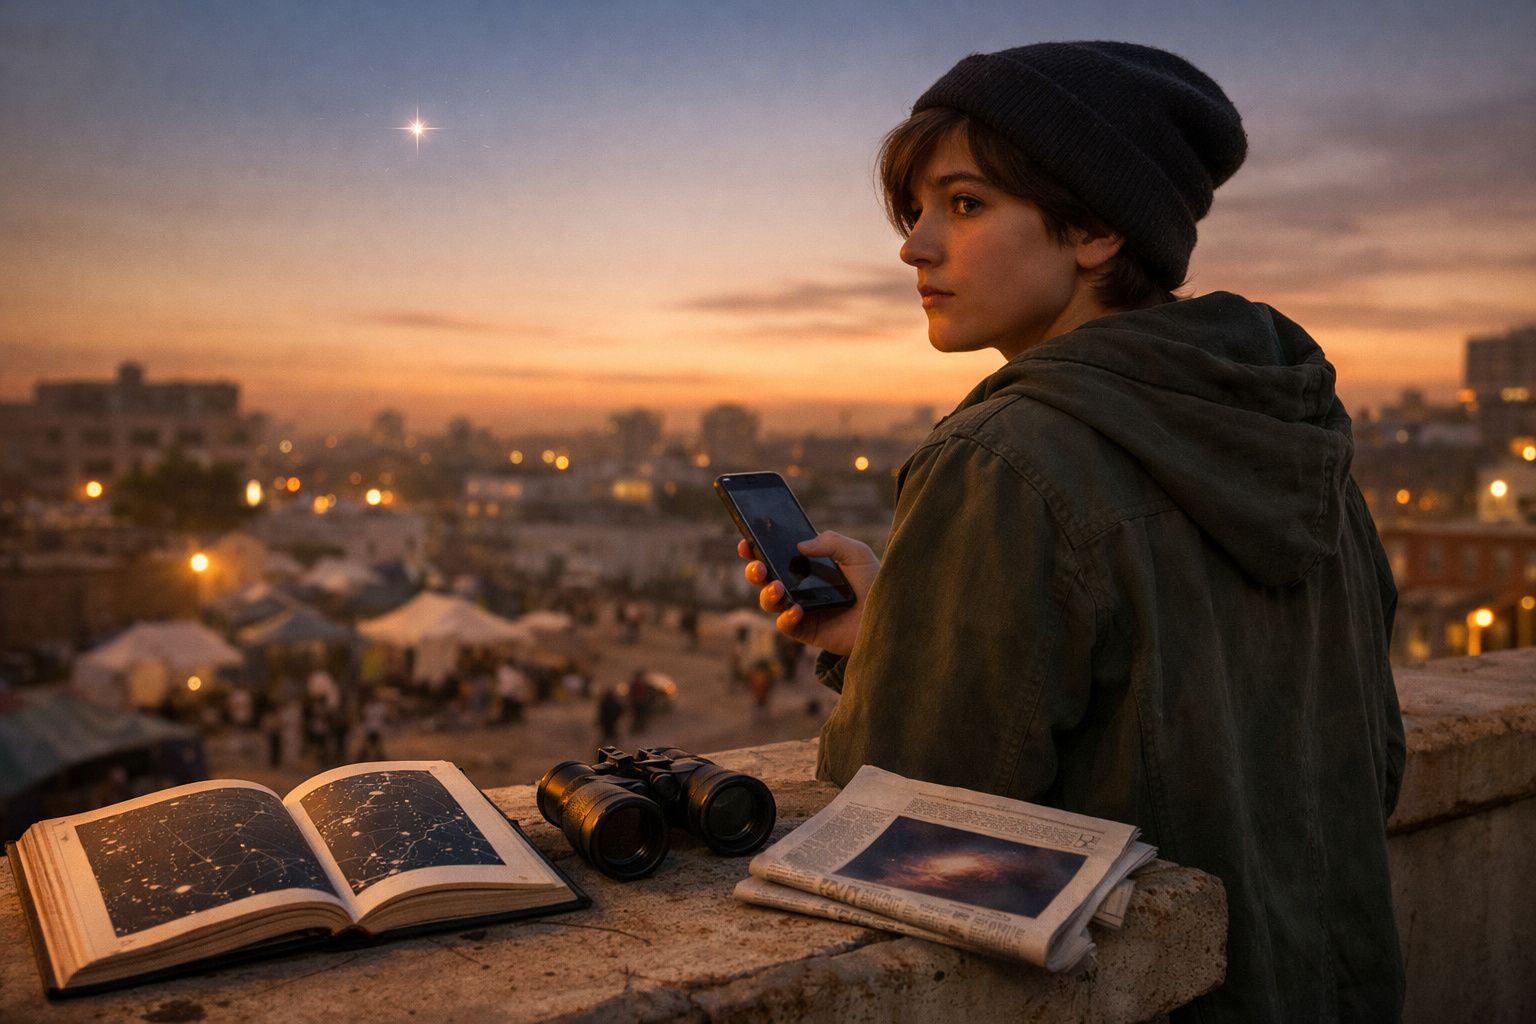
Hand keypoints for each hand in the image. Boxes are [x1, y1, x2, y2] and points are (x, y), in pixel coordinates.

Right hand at [738, 531, 878, 655]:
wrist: (890, 617)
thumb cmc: (875, 583)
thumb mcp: (856, 554)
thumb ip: (831, 541)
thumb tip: (800, 545)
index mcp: (805, 564)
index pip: (774, 554)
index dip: (755, 548)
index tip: (746, 541)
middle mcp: (798, 586)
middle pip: (764, 578)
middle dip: (754, 570)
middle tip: (758, 566)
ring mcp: (800, 608)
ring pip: (769, 602)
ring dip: (767, 594)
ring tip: (777, 588)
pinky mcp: (806, 630)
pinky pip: (786, 625)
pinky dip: (786, 617)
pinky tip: (796, 609)